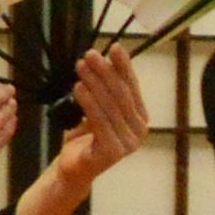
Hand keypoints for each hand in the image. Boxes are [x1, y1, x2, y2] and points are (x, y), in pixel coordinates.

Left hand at [48, 45, 153, 188]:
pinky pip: (99, 121)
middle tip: (89, 54)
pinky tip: (78, 87)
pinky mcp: (114, 152)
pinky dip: (88, 102)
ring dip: (94, 82)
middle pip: (121, 95)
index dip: (124, 66)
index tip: (114, 47)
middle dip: (105, 72)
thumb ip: (107, 89)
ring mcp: (129, 144)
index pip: (132, 87)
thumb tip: (109, 56)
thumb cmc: (86, 136)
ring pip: (110, 106)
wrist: (73, 167)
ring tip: (80, 66)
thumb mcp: (98, 108)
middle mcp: (139, 132)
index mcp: (140, 119)